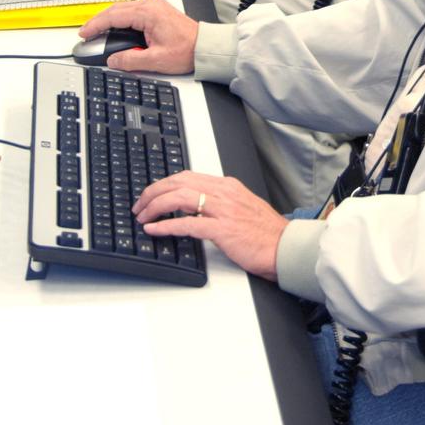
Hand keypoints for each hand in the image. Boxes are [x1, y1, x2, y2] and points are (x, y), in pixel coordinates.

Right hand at [78, 0, 197, 72]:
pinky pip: (132, 10)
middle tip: (86, 34)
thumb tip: (113, 60)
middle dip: (98, 21)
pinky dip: (120, 18)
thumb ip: (130, 60)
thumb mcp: (155, 60)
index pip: (113, 16)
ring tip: (96, 32)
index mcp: (148, 13)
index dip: (95, 25)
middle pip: (116, 9)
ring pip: (123, 8)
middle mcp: (151, 5)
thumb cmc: (187, 50)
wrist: (204, 47)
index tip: (84, 33)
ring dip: (108, 19)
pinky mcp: (157, 10)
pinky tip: (114, 27)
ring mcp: (154, 6)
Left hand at [132, 172, 286, 279]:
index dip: (163, 184)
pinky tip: (154, 230)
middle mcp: (223, 193)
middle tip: (139, 205)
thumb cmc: (266, 233)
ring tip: (142, 216)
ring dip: (154, 206)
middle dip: (153, 192)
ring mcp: (223, 210)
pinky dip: (165, 226)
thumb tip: (194, 207)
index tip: (151, 194)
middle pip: (178, 182)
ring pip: (178, 198)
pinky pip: (187, 224)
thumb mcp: (242, 207)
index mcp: (227, 186)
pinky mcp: (222, 230)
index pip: (187, 176)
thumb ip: (220, 203)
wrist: (284, 247)